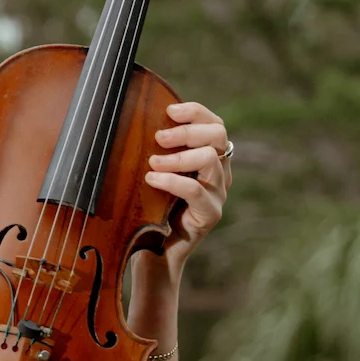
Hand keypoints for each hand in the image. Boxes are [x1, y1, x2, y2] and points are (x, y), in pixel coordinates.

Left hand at [144, 100, 232, 279]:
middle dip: (186, 130)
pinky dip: (172, 180)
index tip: (169, 110)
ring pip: (209, 158)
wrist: (154, 250)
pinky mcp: (210, 213)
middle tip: (158, 137)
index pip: (214, 123)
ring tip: (151, 162)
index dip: (195, 112)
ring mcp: (218, 193)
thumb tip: (138, 117)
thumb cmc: (150, 208)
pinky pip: (195, 189)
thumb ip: (158, 150)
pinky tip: (152, 179)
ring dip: (177, 156)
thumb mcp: (154, 172)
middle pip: (218, 134)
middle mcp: (220, 172)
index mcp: (211, 158)